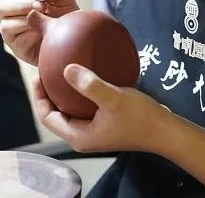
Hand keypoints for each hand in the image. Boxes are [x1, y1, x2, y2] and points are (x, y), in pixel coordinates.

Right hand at [0, 0, 78, 64]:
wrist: (70, 41)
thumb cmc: (64, 17)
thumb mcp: (65, 1)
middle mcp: (9, 13)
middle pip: (1, 5)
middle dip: (23, 4)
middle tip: (42, 6)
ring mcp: (9, 29)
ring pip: (5, 20)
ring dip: (25, 16)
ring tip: (44, 17)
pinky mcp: (14, 43)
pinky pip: (11, 33)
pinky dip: (26, 28)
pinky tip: (40, 28)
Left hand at [34, 64, 175, 153]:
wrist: (166, 131)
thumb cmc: (141, 118)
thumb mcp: (114, 98)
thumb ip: (90, 85)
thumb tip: (67, 69)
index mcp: (79, 136)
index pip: (47, 117)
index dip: (39, 96)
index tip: (38, 74)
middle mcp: (83, 136)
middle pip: (56, 114)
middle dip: (49, 92)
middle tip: (48, 69)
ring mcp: (94, 131)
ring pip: (70, 110)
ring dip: (64, 92)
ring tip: (64, 69)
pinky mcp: (105, 124)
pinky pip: (84, 107)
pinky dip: (81, 92)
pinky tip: (88, 75)